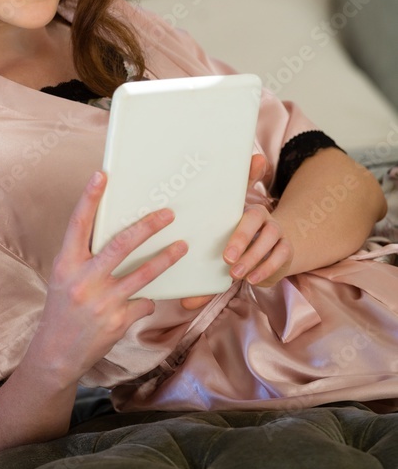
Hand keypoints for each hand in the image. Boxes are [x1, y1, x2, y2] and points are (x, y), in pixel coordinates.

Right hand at [26, 170, 187, 385]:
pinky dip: (149, 298)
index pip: (78, 224)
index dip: (90, 198)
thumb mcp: (65, 277)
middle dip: (148, 227)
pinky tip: (148, 298)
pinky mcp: (117, 321)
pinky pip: (144, 302)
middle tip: (167, 214)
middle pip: (121, 245)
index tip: (102, 175)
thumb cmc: (62, 309)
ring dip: (166, 258)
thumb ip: (85, 257)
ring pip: (143, 273)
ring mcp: (102, 302)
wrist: (56, 354)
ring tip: (182, 246)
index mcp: (66, 264)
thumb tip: (119, 234)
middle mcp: (84, 280)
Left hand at [180, 153, 291, 309]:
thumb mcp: (215, 259)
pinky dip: (267, 268)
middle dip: (241, 238)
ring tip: (237, 274)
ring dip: (253, 256)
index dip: (250, 174)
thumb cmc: (233, 252)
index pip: (243, 189)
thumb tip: (182, 303)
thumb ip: (201, 276)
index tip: (251, 165)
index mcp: (239, 208)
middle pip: (254, 218)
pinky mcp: (286, 248)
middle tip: (226, 258)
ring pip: (269, 238)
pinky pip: (281, 255)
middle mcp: (260, 216)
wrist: (268, 253)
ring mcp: (275, 231)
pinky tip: (254, 280)